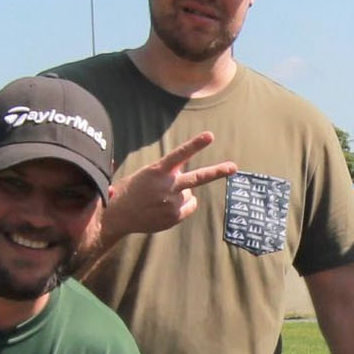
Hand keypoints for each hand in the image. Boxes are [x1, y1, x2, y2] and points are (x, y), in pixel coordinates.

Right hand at [106, 131, 239, 237]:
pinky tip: (165, 206)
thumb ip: (168, 172)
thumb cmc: (133, 189)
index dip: (195, 145)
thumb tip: (186, 173)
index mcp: (157, 171)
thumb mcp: (147, 174)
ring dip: (181, 193)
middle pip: (197, 178)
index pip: (179, 155)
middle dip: (217, 172)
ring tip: (161, 198)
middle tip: (234, 167)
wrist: (119, 215)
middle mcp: (167, 186)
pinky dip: (183, 205)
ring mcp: (171, 203)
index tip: (210, 136)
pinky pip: (189, 206)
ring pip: (190, 193)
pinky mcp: (174, 217)